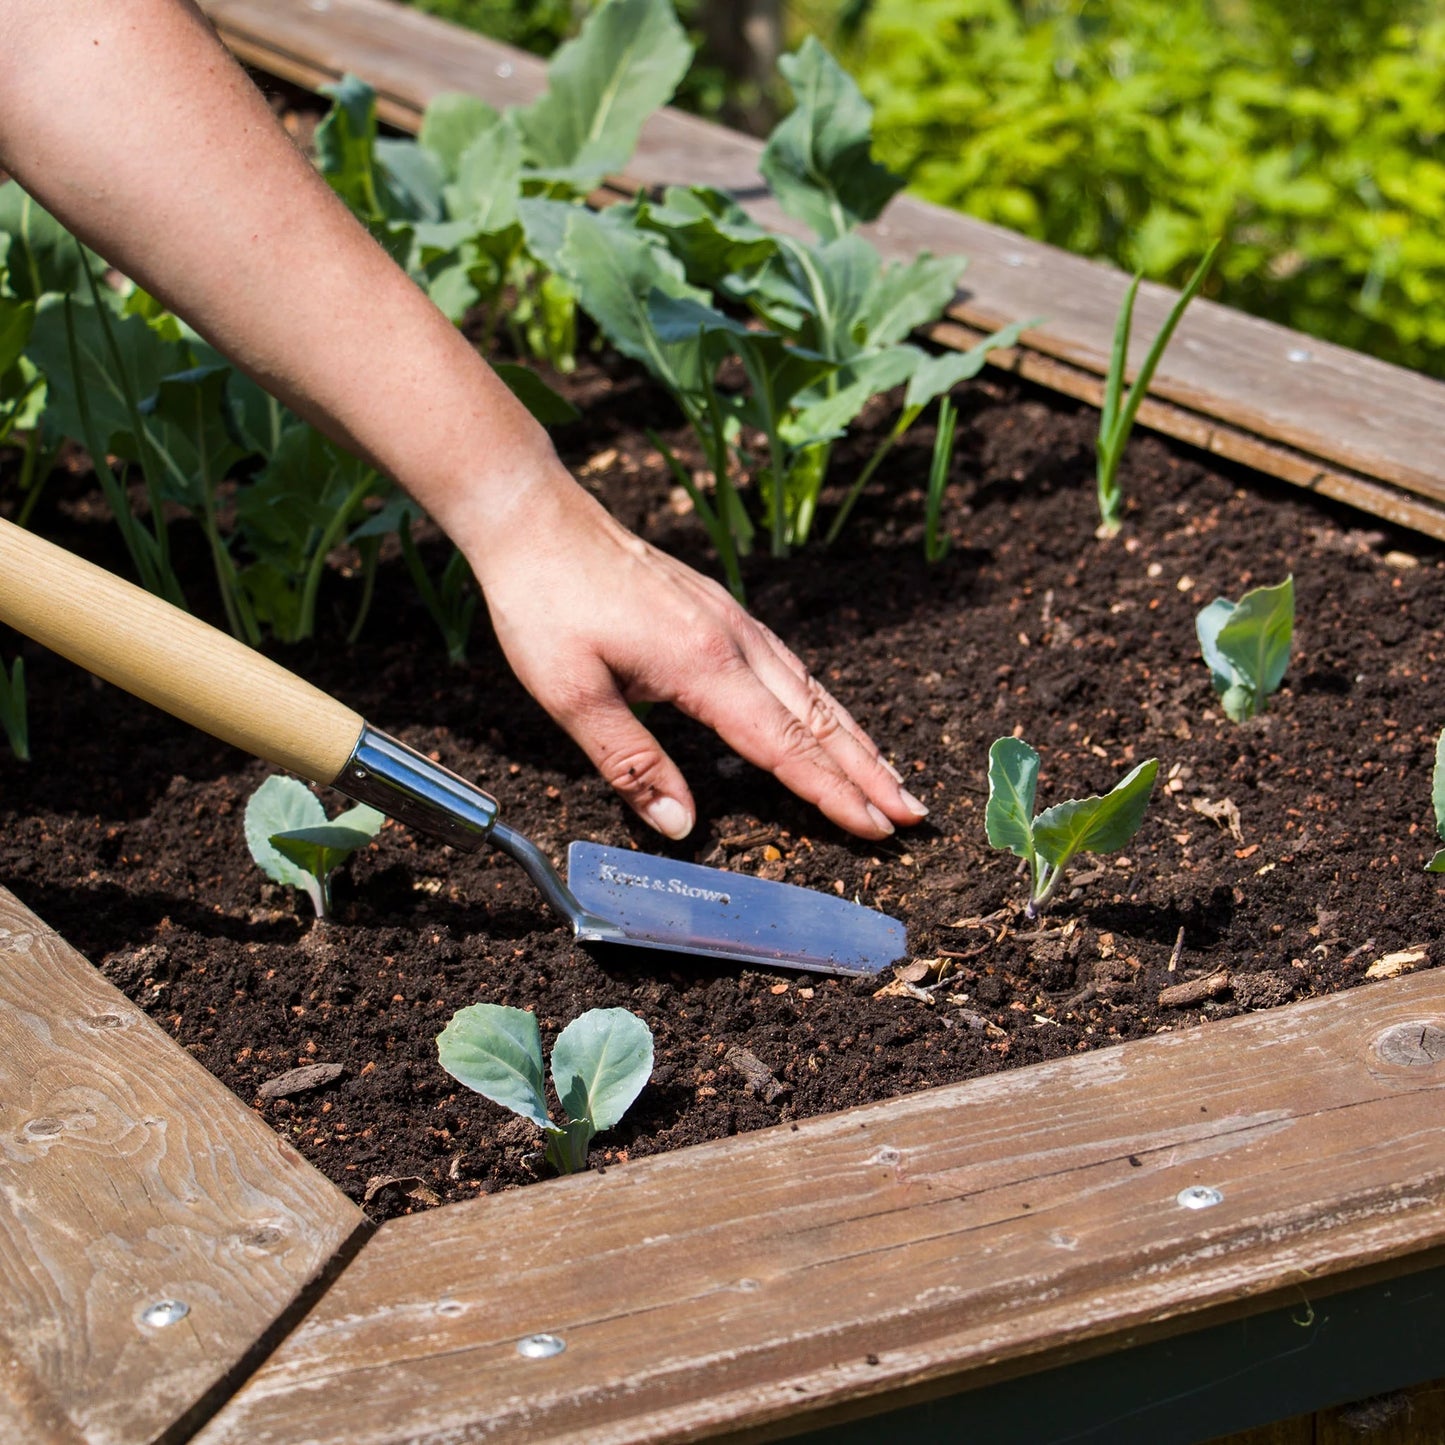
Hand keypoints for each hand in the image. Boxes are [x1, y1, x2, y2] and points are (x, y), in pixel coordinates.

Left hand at [462, 473, 929, 840]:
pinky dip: (824, 701)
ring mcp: (732, 619)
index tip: (877, 830)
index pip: (784, 746)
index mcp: (703, 665)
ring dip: (856, 737)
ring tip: (890, 776)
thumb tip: (680, 825)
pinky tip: (829, 716)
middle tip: (914, 814)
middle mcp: (733, 639)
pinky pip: (790, 664)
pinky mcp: (719, 608)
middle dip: (870, 771)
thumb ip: (631, 763)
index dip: (832, 794)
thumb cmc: (545, 603)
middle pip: (818, 718)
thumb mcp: (571, 694)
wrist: (535, 517)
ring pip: (812, 688)